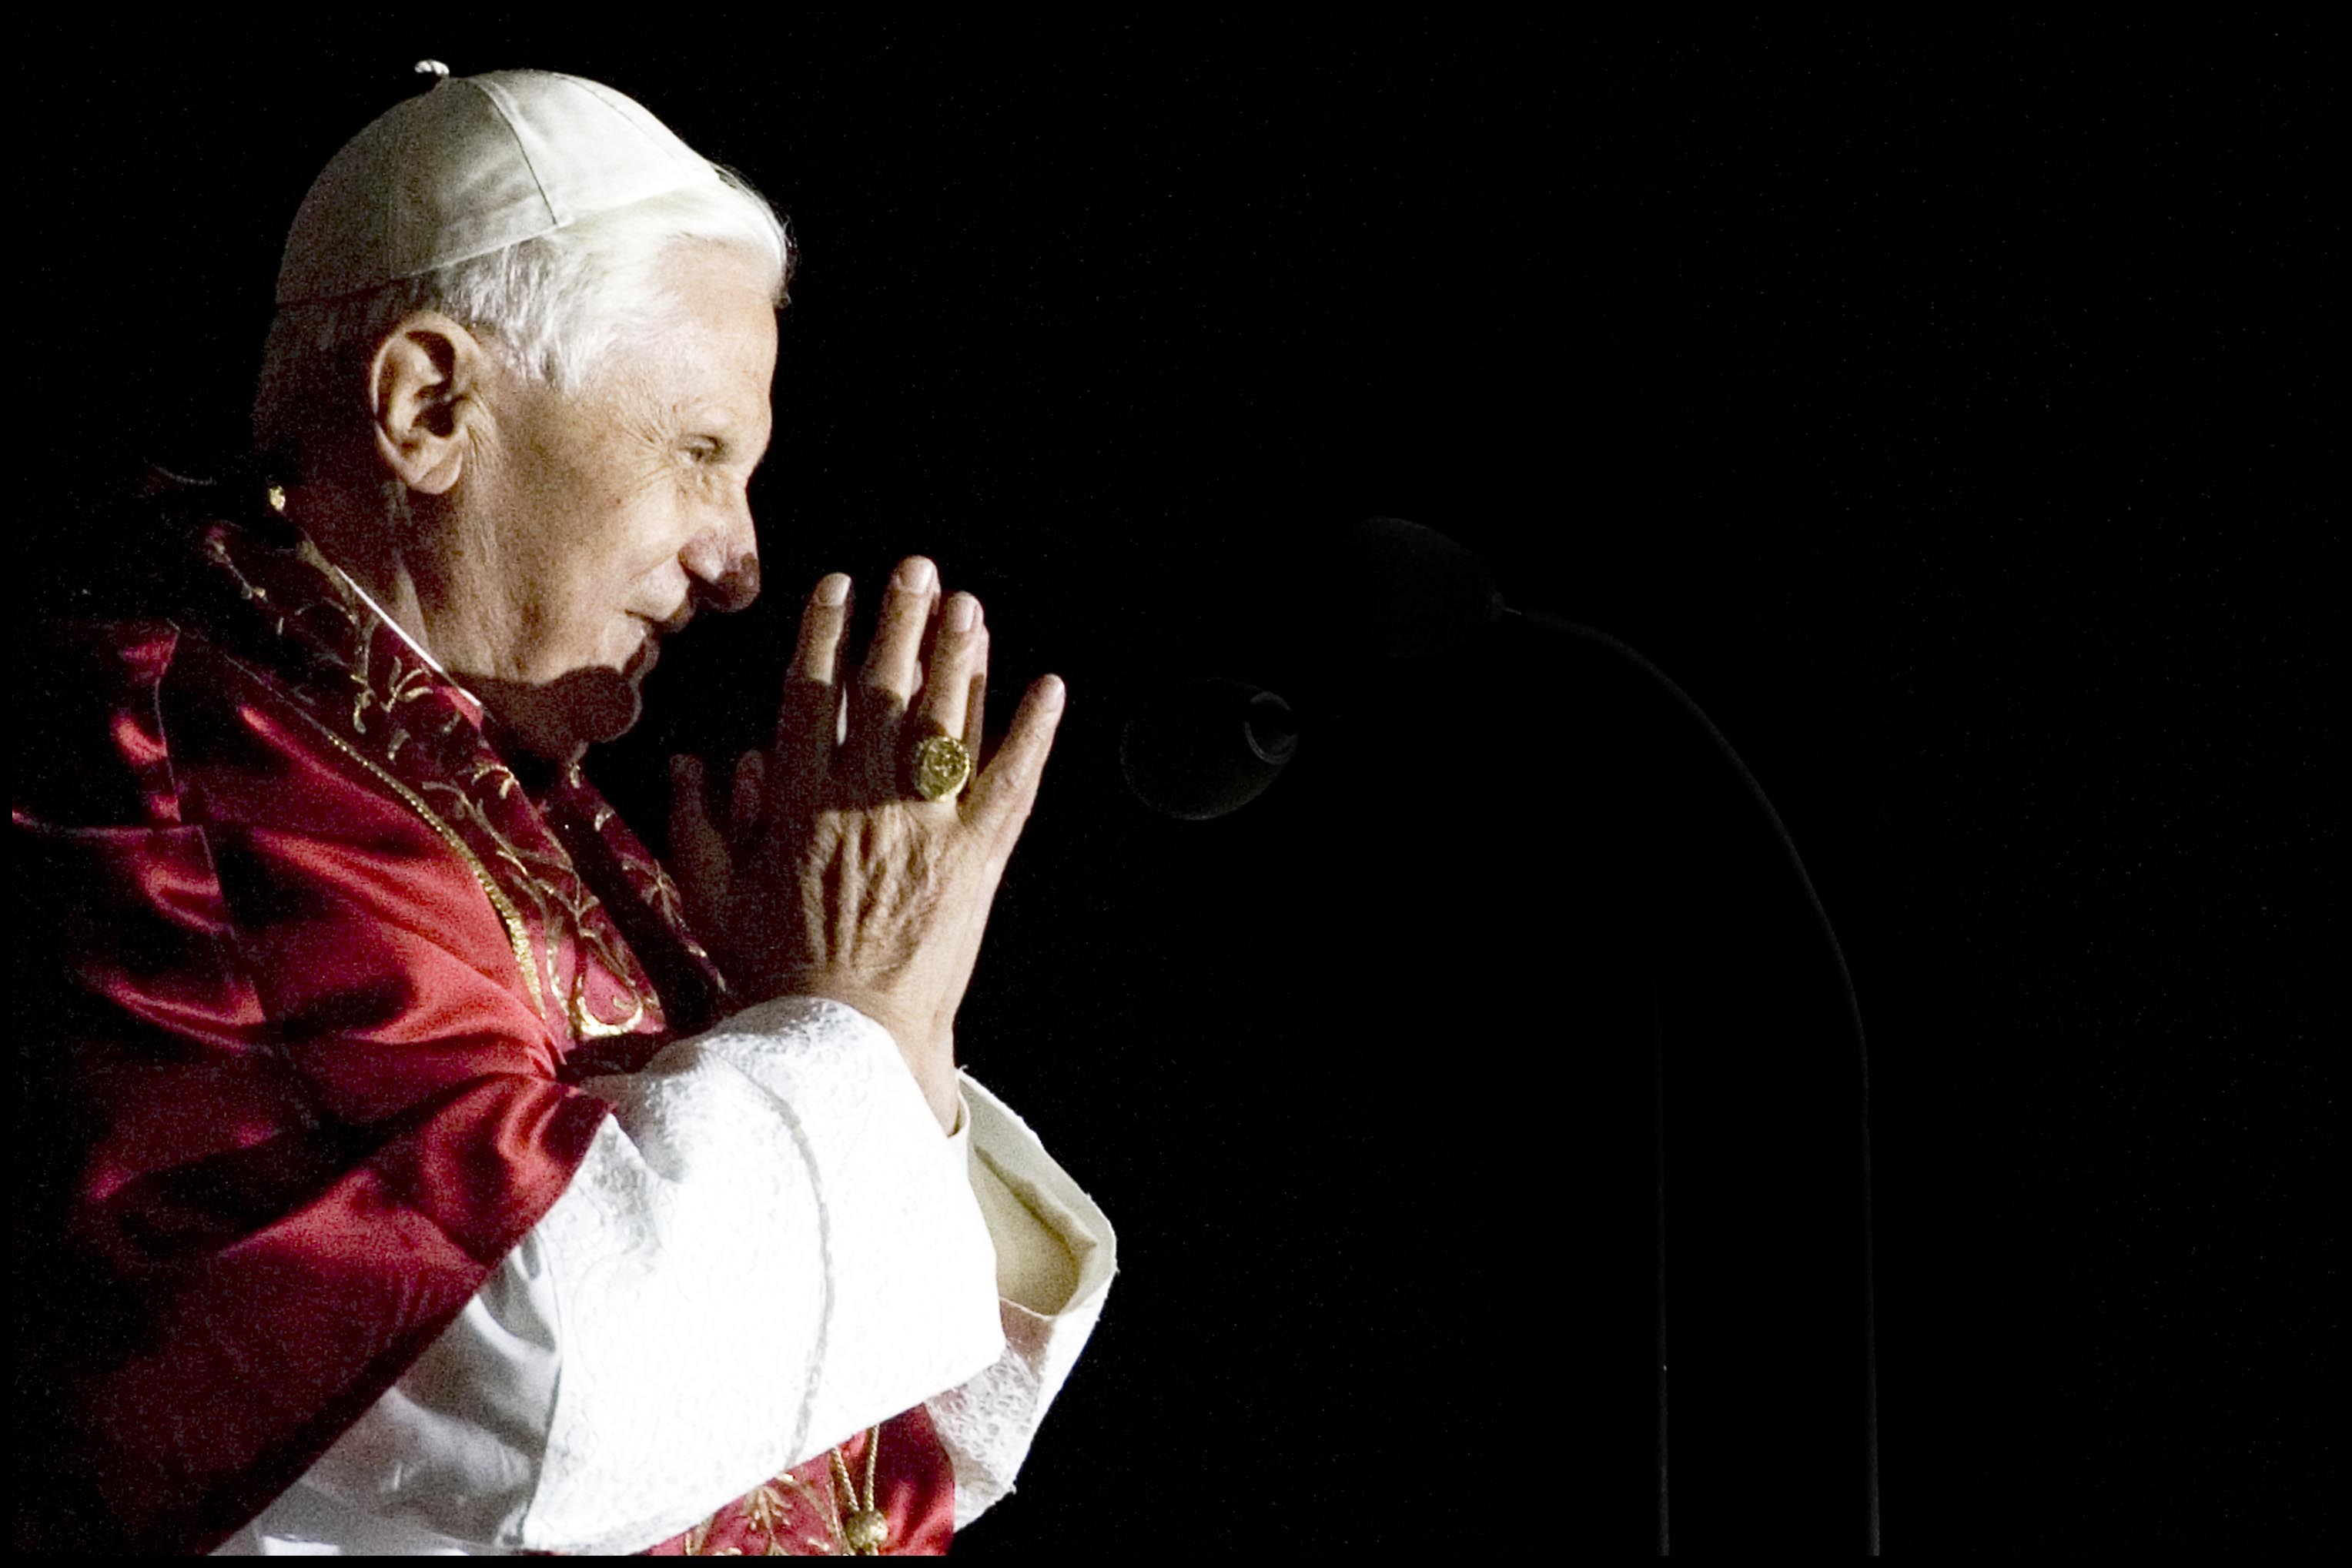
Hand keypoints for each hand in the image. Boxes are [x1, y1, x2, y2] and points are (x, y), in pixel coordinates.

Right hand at [669, 556, 1063, 1131]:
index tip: (838, 587)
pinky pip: (1011, 783)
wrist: (844, 1037)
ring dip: (961, 657)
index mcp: (797, 802)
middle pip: (884, 691)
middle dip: (900, 622)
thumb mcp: (711, 899)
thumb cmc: (772, 972)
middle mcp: (863, 799)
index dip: (826, 635)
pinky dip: (1032, 733)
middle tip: (916, 569)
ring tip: (969, 606)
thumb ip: (696, 824)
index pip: (812, 696)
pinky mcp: (977, 859)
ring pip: (946, 721)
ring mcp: (925, 826)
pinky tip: (1048, 688)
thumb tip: (692, 759)